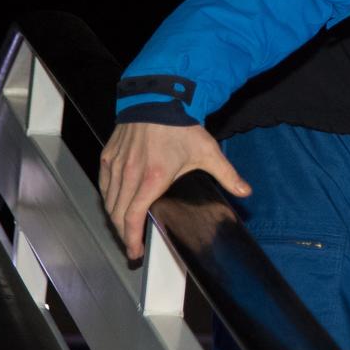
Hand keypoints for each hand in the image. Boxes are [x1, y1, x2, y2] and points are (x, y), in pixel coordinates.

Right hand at [99, 121, 249, 259]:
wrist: (159, 97)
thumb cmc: (181, 125)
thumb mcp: (208, 151)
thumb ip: (227, 174)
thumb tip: (245, 191)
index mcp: (153, 178)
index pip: (133, 217)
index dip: (131, 239)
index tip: (135, 252)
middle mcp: (130, 174)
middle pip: (118, 215)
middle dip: (123, 234)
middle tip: (132, 245)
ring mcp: (117, 165)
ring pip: (108, 201)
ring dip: (115, 218)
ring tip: (126, 227)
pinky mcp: (108, 156)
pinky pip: (104, 185)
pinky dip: (109, 198)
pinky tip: (117, 202)